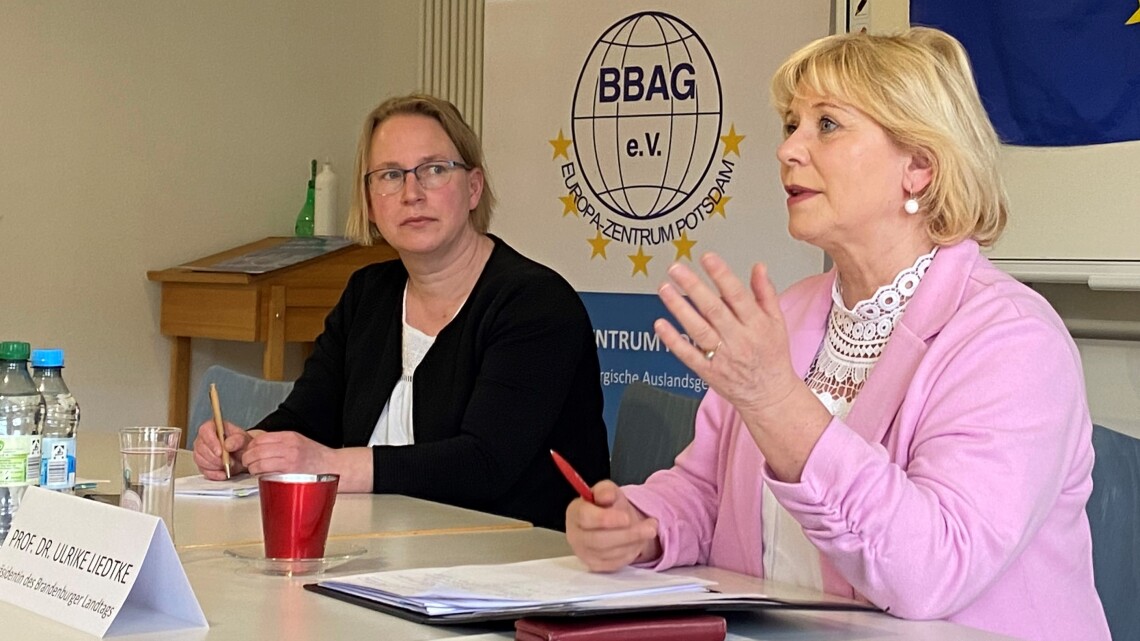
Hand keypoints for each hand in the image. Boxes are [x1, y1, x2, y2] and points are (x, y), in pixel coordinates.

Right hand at [192, 419, 251, 479]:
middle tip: (228, 462)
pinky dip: (213, 474)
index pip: (205, 430)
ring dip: (214, 466)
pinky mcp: (201, 463)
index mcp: (214, 426)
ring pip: (200, 459)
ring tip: (228, 467)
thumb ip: (237, 440)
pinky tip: (222, 474)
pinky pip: (202, 470)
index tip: (220, 452)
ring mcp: (201, 451)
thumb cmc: (241, 445)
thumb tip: (227, 444)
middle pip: (200, 447)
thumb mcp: (244, 440)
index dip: (211, 442)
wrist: (243, 457)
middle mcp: (204, 438)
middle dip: (214, 457)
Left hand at [240, 430, 335, 476]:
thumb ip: (281, 442)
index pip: (260, 438)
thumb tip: (260, 448)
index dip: (251, 446)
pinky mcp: (290, 472)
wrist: (333, 466)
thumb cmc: (317, 457)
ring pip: (259, 461)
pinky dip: (260, 474)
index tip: (250, 451)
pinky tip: (262, 475)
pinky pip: (266, 472)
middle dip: (247, 457)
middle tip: (248, 462)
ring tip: (254, 470)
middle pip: (257, 449)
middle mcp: (288, 446)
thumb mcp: (299, 441)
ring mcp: (289, 459)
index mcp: (289, 436)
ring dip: (252, 467)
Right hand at [566, 481, 660, 571]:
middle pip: (599, 540)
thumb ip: (605, 490)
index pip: (585, 517)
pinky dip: (632, 552)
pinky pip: (617, 563)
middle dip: (628, 534)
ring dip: (635, 542)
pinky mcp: (596, 566)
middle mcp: (575, 535)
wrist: (612, 523)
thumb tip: (606, 496)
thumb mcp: (608, 490)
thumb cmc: (607, 506)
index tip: (626, 518)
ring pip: (611, 553)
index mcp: (575, 512)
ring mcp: (584, 553)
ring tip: (649, 529)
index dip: (606, 519)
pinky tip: (638, 540)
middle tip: (650, 527)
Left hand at [654, 254, 829, 480]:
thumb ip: (766, 293)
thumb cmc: (772, 356)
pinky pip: (688, 354)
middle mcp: (739, 339)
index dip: (722, 275)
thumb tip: (758, 267)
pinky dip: (673, 340)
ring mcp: (722, 356)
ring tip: (664, 289)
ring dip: (679, 308)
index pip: (737, 295)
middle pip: (713, 310)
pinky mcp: (708, 371)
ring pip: (698, 329)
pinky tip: (660, 324)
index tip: (707, 258)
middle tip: (676, 269)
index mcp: (757, 325)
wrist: (769, 395)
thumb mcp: (778, 323)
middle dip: (694, 287)